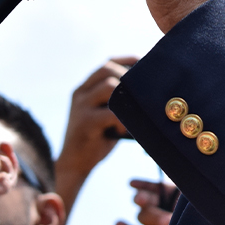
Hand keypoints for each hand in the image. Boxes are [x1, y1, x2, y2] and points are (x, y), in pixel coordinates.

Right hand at [54, 56, 138, 213]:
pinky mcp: (84, 122)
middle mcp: (81, 92)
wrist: (74, 164)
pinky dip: (122, 120)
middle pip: (107, 68)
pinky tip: (124, 130)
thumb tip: (150, 91)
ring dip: (127, 97)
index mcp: (86, 88)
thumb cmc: (98, 138)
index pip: (107, 63)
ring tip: (134, 113)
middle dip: (129, 76)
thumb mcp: (107, 114)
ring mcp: (81, 106)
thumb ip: (119, 100)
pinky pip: (110, 113)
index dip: (128, 61)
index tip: (146, 65)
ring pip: (109, 86)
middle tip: (145, 91)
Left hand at [113, 179, 177, 224]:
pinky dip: (143, 184)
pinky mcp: (176, 189)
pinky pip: (155, 185)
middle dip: (150, 217)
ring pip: (145, 201)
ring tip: (142, 200)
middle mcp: (165, 222)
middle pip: (143, 217)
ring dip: (142, 199)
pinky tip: (132, 183)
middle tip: (166, 221)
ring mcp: (169, 204)